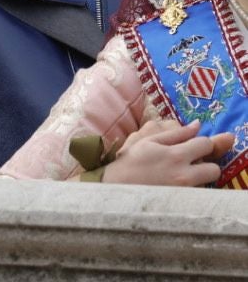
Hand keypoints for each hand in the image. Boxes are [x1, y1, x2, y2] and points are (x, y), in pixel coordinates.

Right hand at [104, 119, 235, 186]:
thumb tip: (197, 125)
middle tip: (190, 164)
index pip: (206, 144)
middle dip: (206, 165)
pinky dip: (191, 189)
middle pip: (214, 169)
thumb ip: (177, 133)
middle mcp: (184, 175)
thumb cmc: (131, 161)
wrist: (116, 187)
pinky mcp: (182, 204)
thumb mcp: (150, 141)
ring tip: (180, 176)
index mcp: (176, 155)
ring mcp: (184, 192)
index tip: (193, 146)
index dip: (201, 144)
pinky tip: (174, 187)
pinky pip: (197, 195)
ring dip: (199, 178)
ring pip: (207, 184)